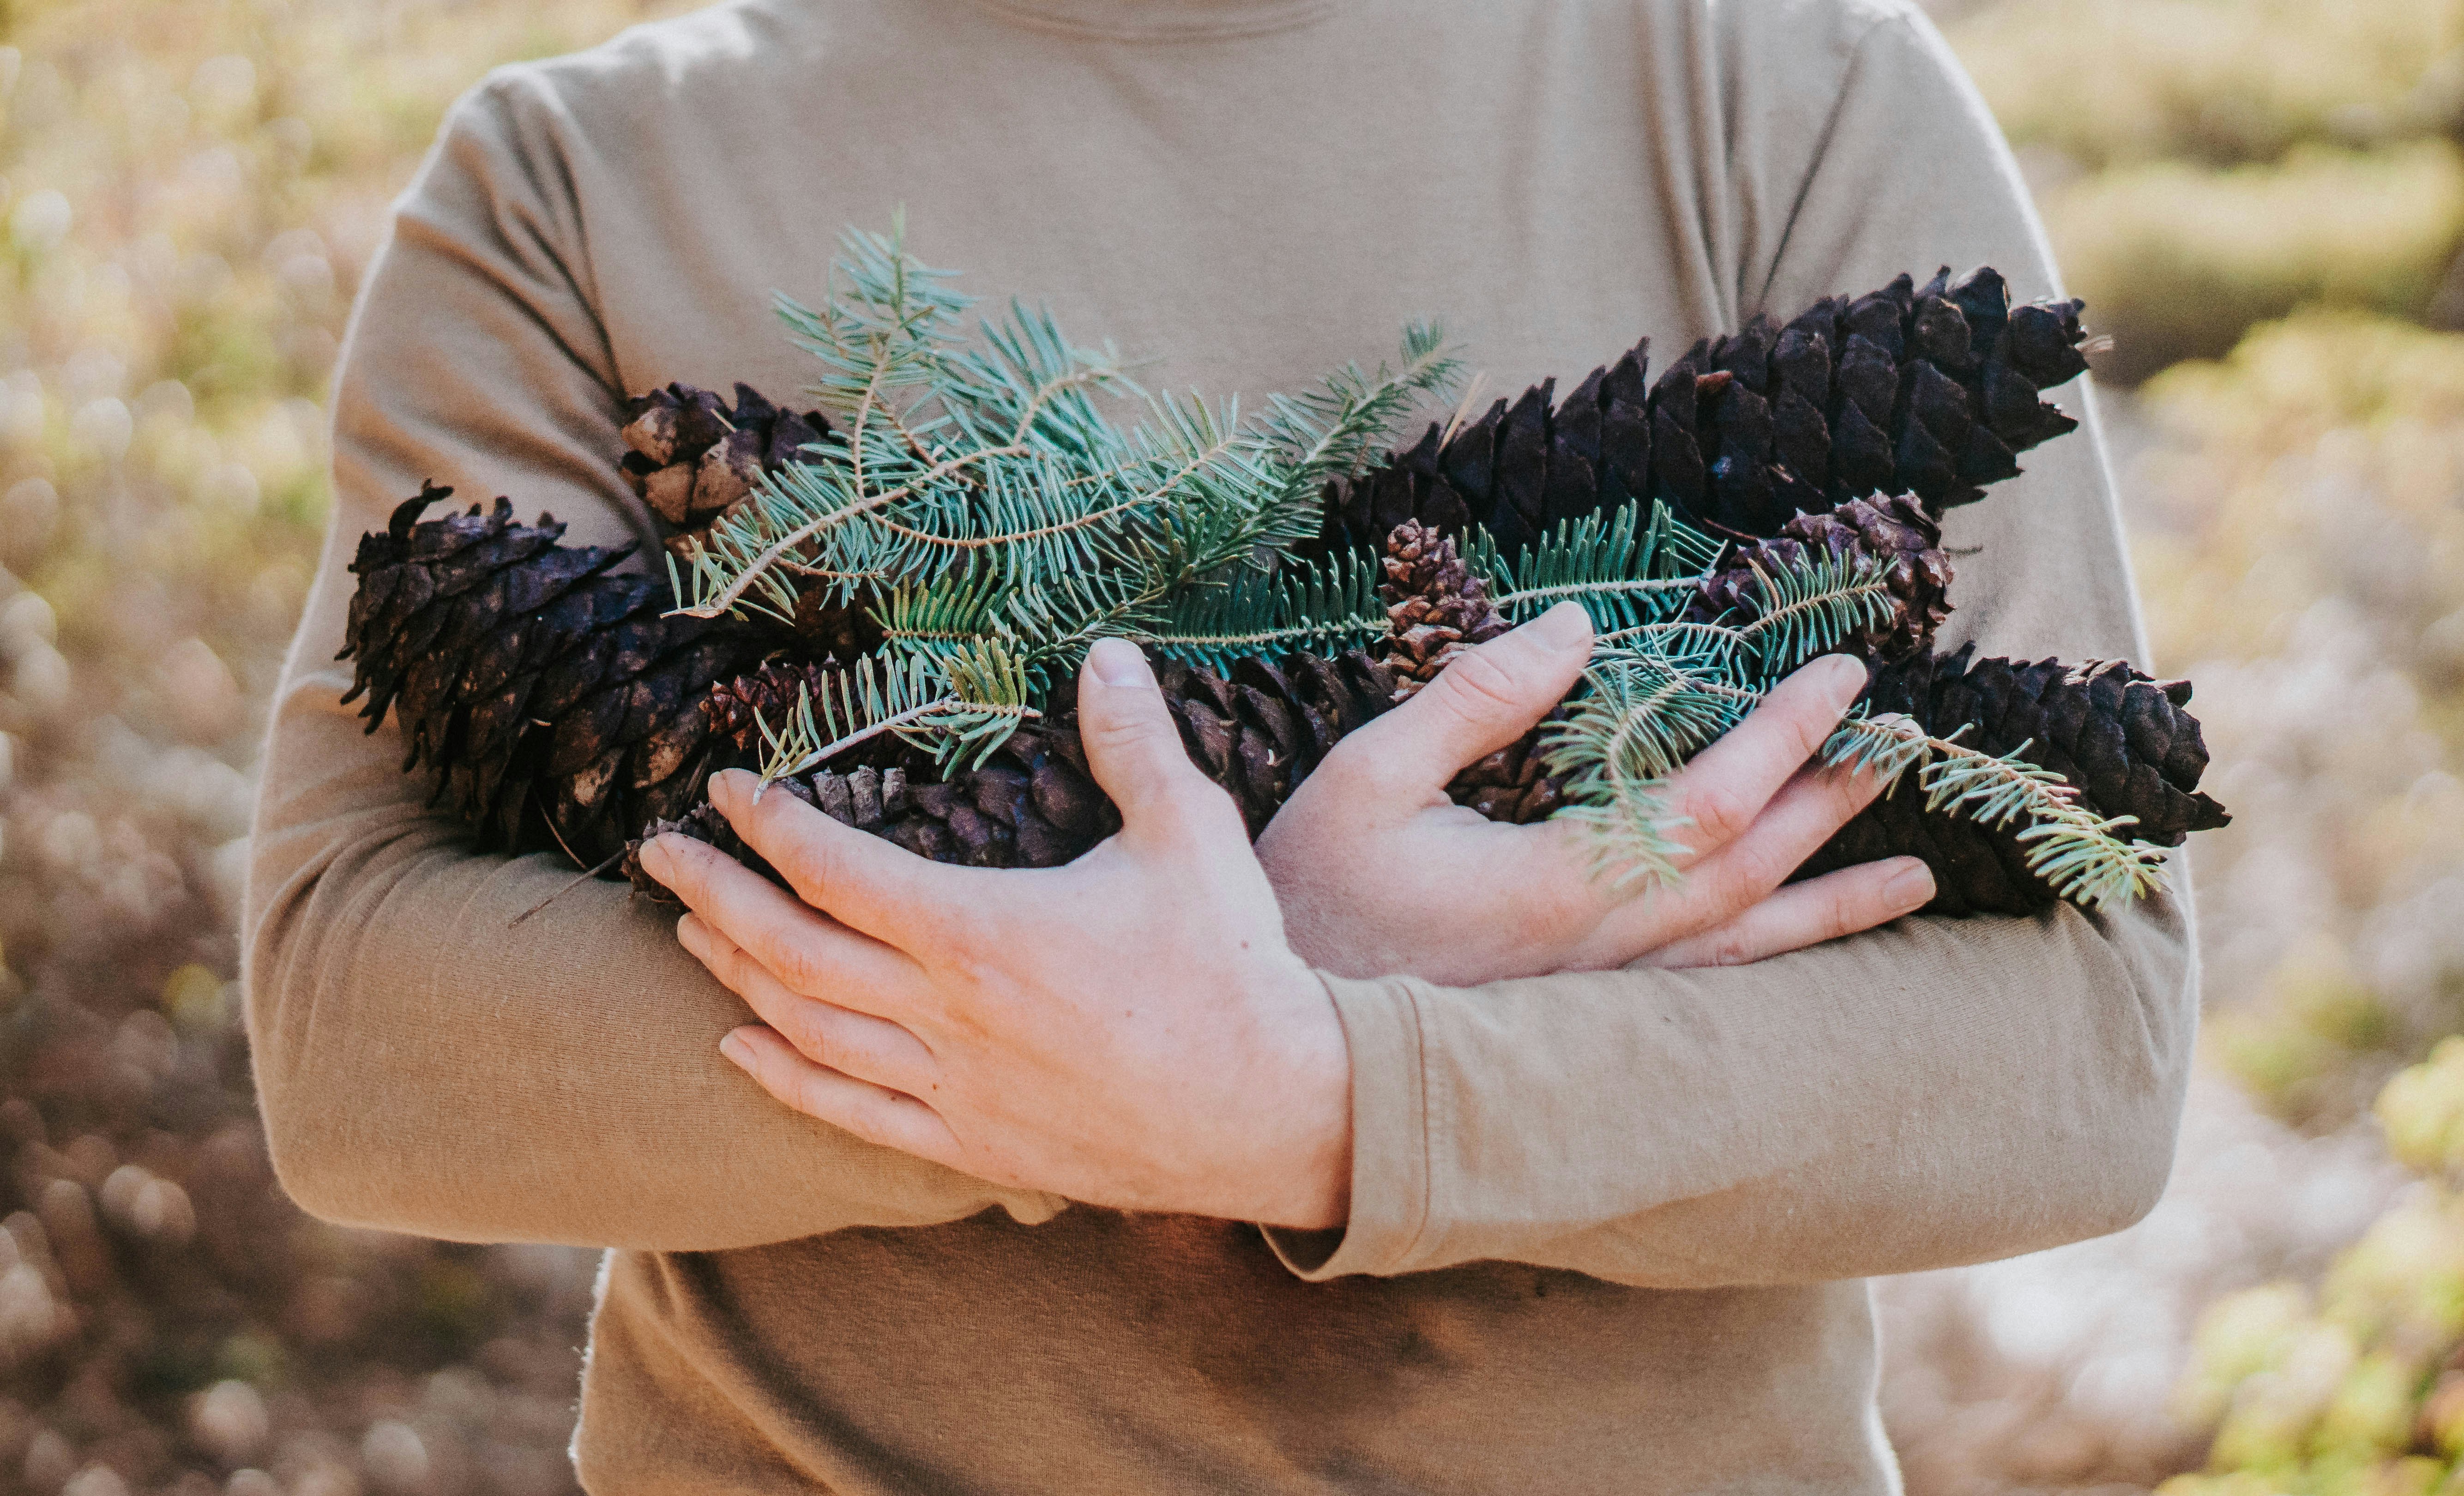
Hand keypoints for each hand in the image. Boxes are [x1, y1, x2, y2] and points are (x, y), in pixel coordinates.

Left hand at [636, 640, 1352, 1228]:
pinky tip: (739, 1047)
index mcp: (981, 930)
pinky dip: (783, 1078)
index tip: (730, 790)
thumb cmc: (1233, 967)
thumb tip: (1108, 653)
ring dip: (735, 975)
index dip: (770, 825)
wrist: (1275, 1110)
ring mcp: (952, 1088)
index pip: (836, 870)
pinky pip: (850, 1113)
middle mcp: (946, 1013)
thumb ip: (1135, 742)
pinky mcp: (972, 1145)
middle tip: (660, 852)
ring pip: (805, 1029)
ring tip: (690, 931)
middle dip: (715, 894)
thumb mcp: (1192, 835)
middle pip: (791, 949)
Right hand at [1256, 602, 1935, 985]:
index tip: (1841, 676)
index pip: (1706, 803)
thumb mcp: (1367, 778)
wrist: (1285, 1053)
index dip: (1783, 736)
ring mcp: (1598, 999)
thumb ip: (1473, 697)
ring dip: (1832, 907)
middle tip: (1902, 746)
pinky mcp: (1585, 1025)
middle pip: (1749, 872)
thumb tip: (1576, 625)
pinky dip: (1771, 972)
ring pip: (1743, 950)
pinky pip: (1706, 997)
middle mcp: (1599, 951)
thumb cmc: (1310, 903)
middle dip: (1830, 801)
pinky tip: (1808, 958)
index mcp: (1555, 883)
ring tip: (1914, 877)